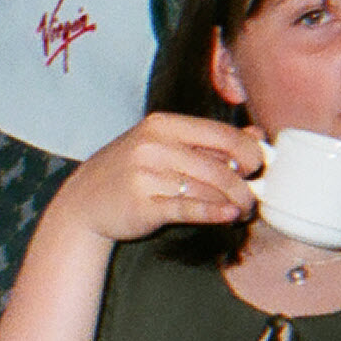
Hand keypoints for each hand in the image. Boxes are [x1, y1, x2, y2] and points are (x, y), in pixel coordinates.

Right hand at [48, 112, 261, 244]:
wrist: (84, 202)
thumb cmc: (129, 171)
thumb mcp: (164, 145)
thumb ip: (209, 140)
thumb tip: (256, 136)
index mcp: (163, 125)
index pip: (221, 135)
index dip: (248, 153)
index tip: (257, 168)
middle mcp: (153, 146)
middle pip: (218, 167)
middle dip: (244, 187)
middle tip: (252, 200)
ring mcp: (145, 175)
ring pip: (207, 190)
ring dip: (233, 204)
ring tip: (240, 213)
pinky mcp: (142, 205)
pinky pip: (187, 209)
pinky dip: (213, 213)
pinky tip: (227, 216)